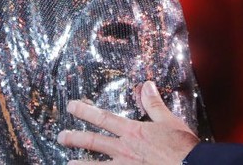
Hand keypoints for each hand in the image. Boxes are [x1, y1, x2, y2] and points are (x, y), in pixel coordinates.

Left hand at [58, 82, 199, 163]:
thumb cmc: (181, 146)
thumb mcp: (168, 120)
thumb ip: (154, 104)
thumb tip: (146, 86)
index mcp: (133, 131)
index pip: (104, 118)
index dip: (86, 111)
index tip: (72, 107)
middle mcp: (124, 149)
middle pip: (93, 142)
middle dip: (75, 138)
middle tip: (61, 136)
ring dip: (80, 164)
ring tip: (67, 164)